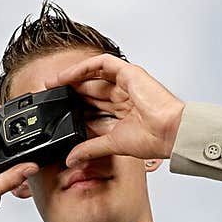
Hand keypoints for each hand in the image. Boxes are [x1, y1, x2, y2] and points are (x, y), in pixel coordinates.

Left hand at [44, 54, 185, 166]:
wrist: (170, 131)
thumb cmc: (154, 139)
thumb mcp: (113, 144)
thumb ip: (90, 148)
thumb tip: (72, 158)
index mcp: (124, 113)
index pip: (94, 108)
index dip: (76, 110)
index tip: (58, 115)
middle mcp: (125, 96)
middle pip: (91, 91)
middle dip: (71, 94)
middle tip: (51, 96)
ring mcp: (127, 83)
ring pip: (94, 76)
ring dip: (73, 79)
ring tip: (53, 84)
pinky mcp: (129, 72)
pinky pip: (101, 64)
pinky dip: (83, 68)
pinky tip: (67, 76)